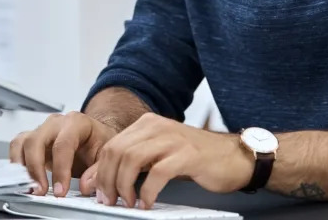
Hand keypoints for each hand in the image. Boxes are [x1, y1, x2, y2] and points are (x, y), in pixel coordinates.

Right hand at [9, 112, 118, 196]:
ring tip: (29, 186)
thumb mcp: (106, 154)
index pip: (63, 144)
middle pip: (36, 140)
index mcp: (77, 122)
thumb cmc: (99, 142)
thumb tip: (85, 185)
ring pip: (22, 142)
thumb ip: (98, 170)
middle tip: (41, 190)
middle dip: (35, 168)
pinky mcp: (33, 139)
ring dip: (22, 167)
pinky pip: (17, 146)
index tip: (60, 190)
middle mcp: (57, 123)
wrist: (95, 136)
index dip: (60, 170)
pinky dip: (16, 163)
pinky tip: (23, 178)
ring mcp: (43, 130)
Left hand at [88, 113, 253, 208]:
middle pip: (117, 152)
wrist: (234, 157)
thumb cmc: (195, 158)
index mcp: (147, 124)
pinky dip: (147, 192)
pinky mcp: (187, 154)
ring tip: (129, 202)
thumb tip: (93, 182)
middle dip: (108, 180)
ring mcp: (172, 139)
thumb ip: (128, 166)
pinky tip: (147, 203)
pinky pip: (157, 173)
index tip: (97, 193)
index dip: (99, 172)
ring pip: (132, 160)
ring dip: (124, 186)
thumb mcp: (157, 158)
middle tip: (111, 201)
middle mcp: (157, 126)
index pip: (111, 145)